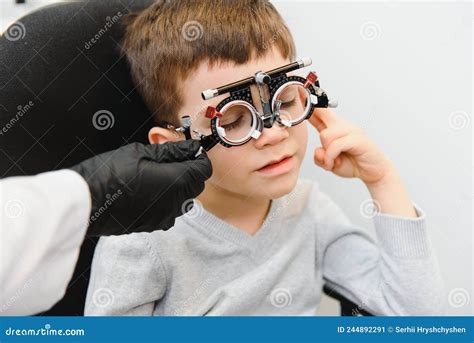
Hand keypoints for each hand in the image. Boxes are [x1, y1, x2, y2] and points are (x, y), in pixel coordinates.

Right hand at [70, 140, 211, 235]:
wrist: (86, 203)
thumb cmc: (110, 174)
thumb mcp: (142, 152)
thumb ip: (172, 150)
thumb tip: (191, 147)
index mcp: (177, 181)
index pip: (204, 169)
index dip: (199, 157)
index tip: (189, 150)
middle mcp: (176, 202)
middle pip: (197, 185)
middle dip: (190, 170)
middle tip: (170, 158)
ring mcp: (166, 216)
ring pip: (185, 199)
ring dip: (179, 185)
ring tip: (157, 173)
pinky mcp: (154, 225)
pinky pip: (171, 210)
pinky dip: (168, 199)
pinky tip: (149, 189)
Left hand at [309, 108, 394, 184]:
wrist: (373, 171)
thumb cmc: (352, 164)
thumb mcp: (330, 163)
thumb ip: (320, 157)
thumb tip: (319, 150)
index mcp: (335, 128)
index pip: (319, 112)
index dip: (309, 103)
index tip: (300, 92)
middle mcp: (342, 126)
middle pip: (322, 112)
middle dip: (312, 113)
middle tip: (310, 126)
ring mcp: (351, 130)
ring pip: (326, 135)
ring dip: (326, 153)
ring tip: (332, 162)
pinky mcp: (357, 139)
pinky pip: (335, 145)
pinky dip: (331, 157)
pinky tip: (336, 163)